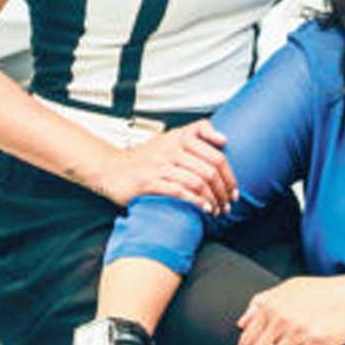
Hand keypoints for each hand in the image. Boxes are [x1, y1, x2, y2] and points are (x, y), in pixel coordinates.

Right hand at [98, 119, 237, 211]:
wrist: (110, 168)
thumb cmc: (145, 157)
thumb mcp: (169, 138)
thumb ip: (195, 134)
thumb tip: (223, 139)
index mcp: (179, 137)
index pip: (216, 155)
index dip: (230, 175)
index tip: (234, 189)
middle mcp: (171, 149)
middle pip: (210, 170)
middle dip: (224, 191)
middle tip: (228, 204)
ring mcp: (160, 165)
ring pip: (198, 181)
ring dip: (212, 200)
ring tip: (217, 211)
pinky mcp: (149, 182)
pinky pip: (180, 191)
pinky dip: (196, 202)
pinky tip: (203, 209)